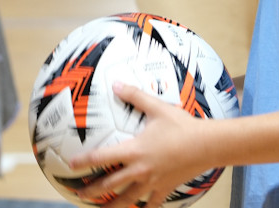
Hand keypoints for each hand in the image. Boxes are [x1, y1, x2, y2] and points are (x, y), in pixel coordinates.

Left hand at [71, 83, 212, 207]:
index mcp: (134, 150)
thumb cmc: (182, 125)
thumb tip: (116, 84)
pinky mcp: (166, 189)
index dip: (84, 162)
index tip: (71, 165)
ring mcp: (153, 182)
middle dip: (92, 191)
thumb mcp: (156, 107)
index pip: (101, 157)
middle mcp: (140, 170)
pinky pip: (152, 205)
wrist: (208, 145)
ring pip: (128, 200)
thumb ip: (134, 95)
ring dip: (112, 206)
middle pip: (110, 184)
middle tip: (79, 194)